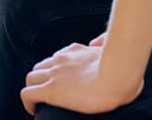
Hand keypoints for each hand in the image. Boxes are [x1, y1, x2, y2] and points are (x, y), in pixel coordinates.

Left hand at [20, 37, 143, 115]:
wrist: (117, 76)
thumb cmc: (123, 68)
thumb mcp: (112, 49)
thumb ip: (103, 42)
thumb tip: (97, 41)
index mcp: (76, 51)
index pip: (58, 57)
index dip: (56, 69)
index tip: (61, 80)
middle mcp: (61, 60)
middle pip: (40, 66)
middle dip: (41, 78)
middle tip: (47, 92)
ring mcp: (54, 75)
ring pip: (31, 78)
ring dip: (33, 88)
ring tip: (39, 103)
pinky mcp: (50, 91)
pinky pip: (27, 94)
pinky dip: (27, 102)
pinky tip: (33, 110)